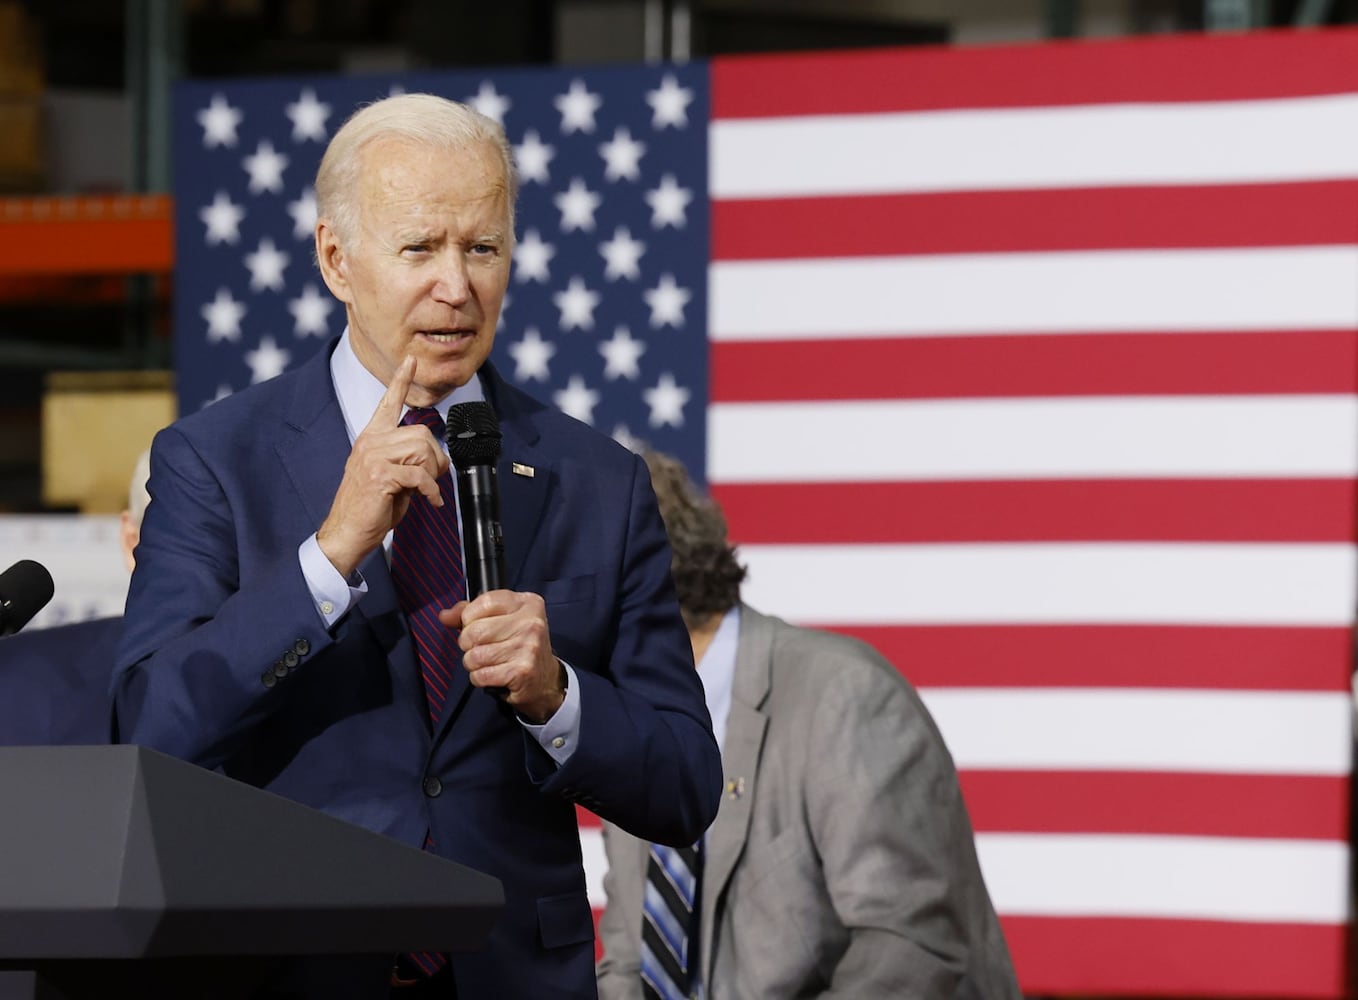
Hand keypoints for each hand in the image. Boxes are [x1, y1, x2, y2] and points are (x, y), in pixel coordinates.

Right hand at [316, 355, 449, 577]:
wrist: (347, 532)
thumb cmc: (370, 507)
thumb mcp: (390, 476)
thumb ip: (406, 458)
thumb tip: (435, 456)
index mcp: (371, 438)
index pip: (388, 403)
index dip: (401, 380)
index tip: (411, 359)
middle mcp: (371, 442)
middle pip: (422, 434)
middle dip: (436, 458)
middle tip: (431, 480)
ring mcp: (373, 456)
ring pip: (423, 450)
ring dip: (432, 474)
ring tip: (424, 490)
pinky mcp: (380, 475)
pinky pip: (420, 475)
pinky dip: (431, 491)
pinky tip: (430, 502)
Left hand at [439, 591, 566, 723]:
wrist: (545, 680)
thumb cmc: (519, 646)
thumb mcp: (501, 620)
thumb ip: (471, 613)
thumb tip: (445, 616)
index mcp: (527, 603)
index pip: (483, 602)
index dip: (469, 618)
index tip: (476, 626)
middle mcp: (531, 622)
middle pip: (474, 631)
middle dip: (468, 645)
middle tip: (483, 648)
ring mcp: (528, 647)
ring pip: (474, 656)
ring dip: (474, 664)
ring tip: (490, 663)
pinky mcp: (521, 672)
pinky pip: (480, 675)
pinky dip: (480, 679)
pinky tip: (494, 675)